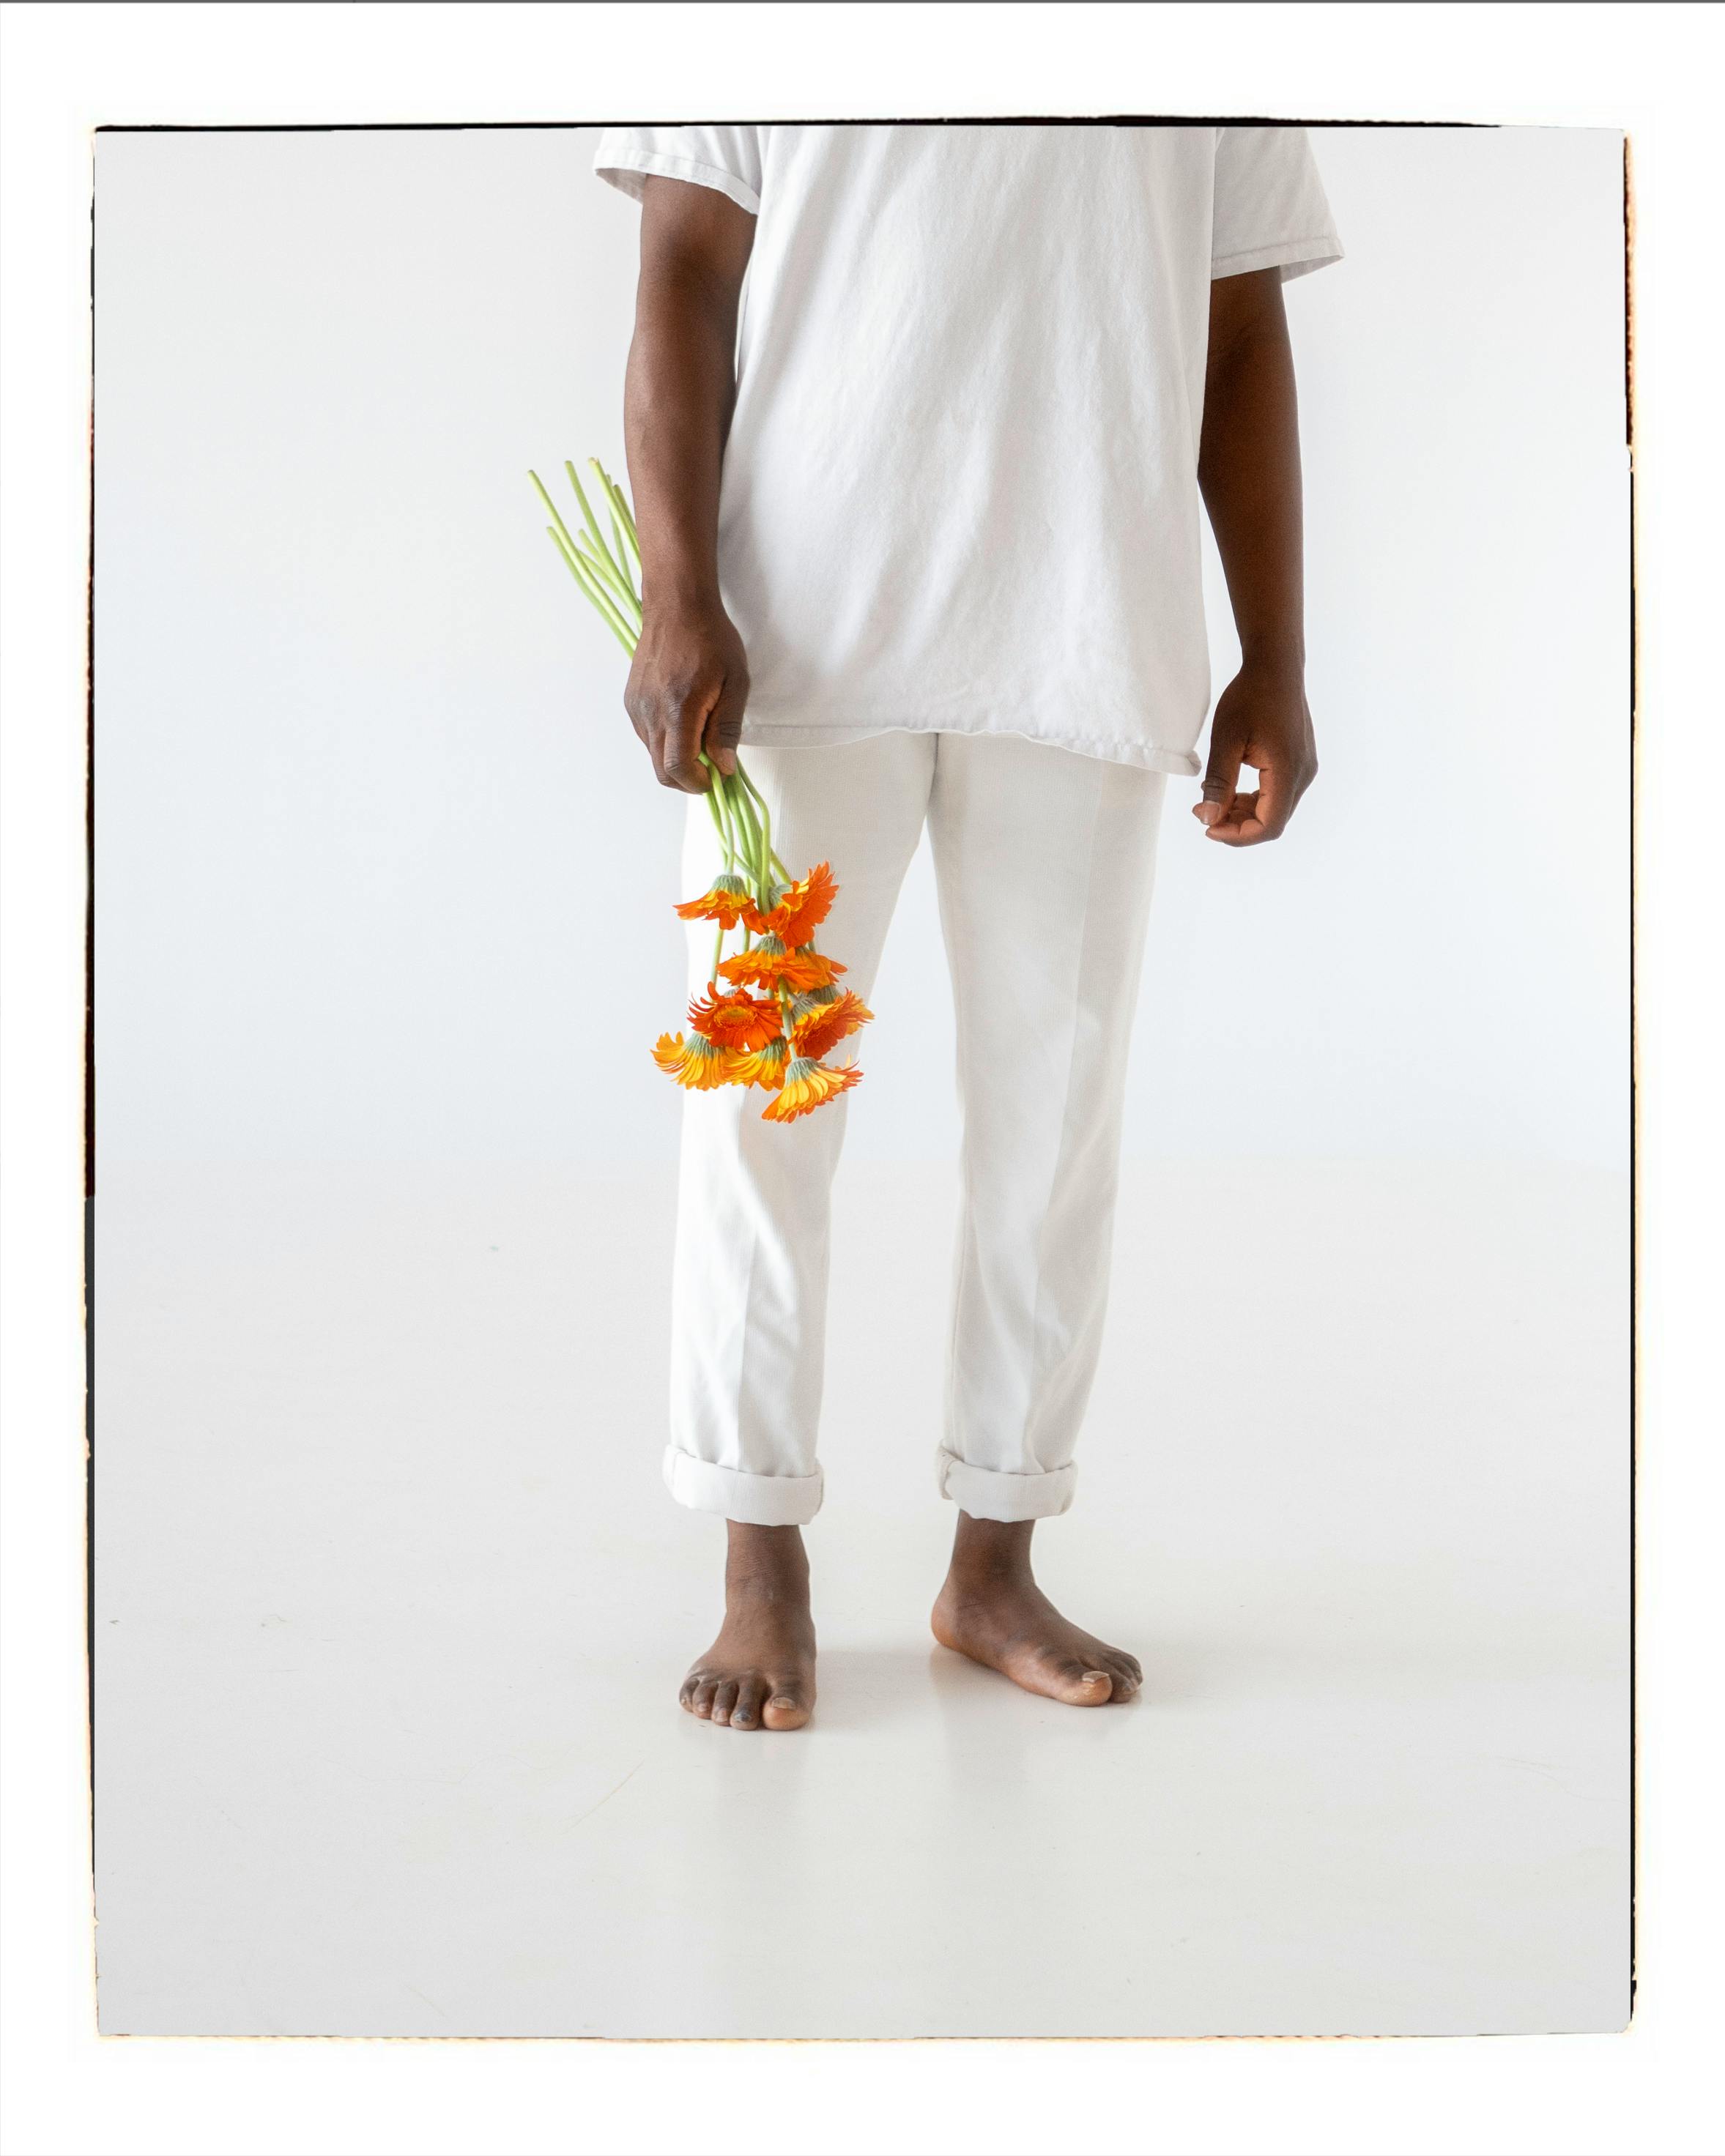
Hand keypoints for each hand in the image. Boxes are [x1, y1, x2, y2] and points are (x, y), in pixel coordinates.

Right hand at [623, 592, 749, 792]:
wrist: (677, 607)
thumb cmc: (711, 639)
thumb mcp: (735, 682)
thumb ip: (727, 728)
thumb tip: (724, 766)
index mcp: (678, 707)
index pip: (677, 767)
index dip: (697, 783)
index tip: (716, 778)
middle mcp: (650, 711)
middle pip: (661, 770)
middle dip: (687, 779)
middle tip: (711, 768)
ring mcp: (637, 707)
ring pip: (653, 755)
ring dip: (676, 759)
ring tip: (700, 737)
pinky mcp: (631, 701)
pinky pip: (647, 736)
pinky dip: (665, 741)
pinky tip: (683, 722)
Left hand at [1193, 656, 1317, 845]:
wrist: (1275, 666)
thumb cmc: (1249, 697)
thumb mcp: (1226, 741)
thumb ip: (1218, 783)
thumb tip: (1208, 819)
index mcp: (1288, 772)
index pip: (1268, 826)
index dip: (1237, 835)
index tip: (1207, 828)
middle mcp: (1303, 775)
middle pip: (1272, 821)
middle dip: (1236, 825)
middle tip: (1201, 812)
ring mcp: (1305, 768)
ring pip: (1274, 809)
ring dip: (1243, 813)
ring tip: (1211, 801)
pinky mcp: (1299, 762)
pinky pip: (1277, 793)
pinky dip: (1253, 799)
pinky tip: (1229, 789)